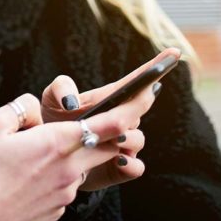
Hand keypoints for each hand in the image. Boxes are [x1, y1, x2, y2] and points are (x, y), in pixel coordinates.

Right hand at [0, 93, 144, 220]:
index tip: (145, 95)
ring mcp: (65, 193)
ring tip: (36, 152)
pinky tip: (28, 176)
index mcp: (57, 142)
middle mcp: (69, 169)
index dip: (134, 108)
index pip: (112, 124)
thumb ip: (21, 108)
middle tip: (102, 119)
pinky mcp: (56, 211)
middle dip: (113, 132)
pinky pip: (66, 185)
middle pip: (109, 146)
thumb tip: (34, 108)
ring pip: (84, 165)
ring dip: (76, 154)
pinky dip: (57, 175)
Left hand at [37, 47, 178, 190]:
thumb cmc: (52, 123)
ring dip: (128, 137)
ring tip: (113, 138)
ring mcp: (123, 144)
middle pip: (140, 108)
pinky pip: (136, 167)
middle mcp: (122, 119)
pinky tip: (118, 160)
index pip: (137, 81)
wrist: (47, 157)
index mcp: (109, 99)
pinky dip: (130, 165)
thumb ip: (60, 88)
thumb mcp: (50, 99)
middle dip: (139, 104)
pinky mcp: (118, 169)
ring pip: (138, 139)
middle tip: (130, 102)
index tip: (174, 51)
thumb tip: (72, 101)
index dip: (156, 66)